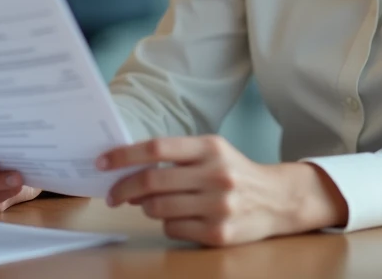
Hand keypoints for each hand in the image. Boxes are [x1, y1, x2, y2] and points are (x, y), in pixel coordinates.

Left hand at [99, 135, 346, 245]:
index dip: (124, 155)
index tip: (103, 162)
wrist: (278, 199)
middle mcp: (215, 174)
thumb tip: (128, 167)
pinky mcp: (218, 233)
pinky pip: (173, 229)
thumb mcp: (213, 152)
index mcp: (210, 148)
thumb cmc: (235, 172)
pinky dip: (167, 224)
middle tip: (113, 194)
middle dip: (124, 188)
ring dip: (145, 207)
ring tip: (150, 204)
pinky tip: (179, 218)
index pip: (157, 147)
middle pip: (152, 181)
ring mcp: (218, 206)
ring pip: (158, 208)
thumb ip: (177, 156)